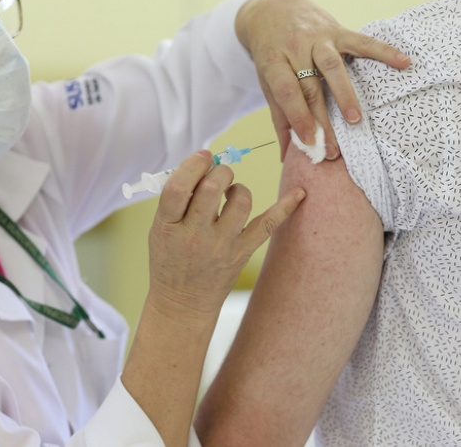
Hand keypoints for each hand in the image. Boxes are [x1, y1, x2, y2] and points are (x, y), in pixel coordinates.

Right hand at [148, 150, 305, 317]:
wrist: (183, 302)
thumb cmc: (170, 258)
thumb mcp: (160, 229)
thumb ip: (177, 198)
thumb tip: (206, 162)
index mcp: (167, 226)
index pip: (178, 188)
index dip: (193, 165)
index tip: (204, 157)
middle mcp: (194, 236)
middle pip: (212, 189)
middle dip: (220, 171)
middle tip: (219, 174)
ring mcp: (221, 245)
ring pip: (241, 200)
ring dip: (238, 187)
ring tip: (230, 193)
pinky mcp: (242, 252)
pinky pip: (268, 224)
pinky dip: (285, 207)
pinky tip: (300, 193)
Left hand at [235, 0, 409, 160]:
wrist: (273, 8)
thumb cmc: (271, 51)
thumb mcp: (267, 80)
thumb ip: (279, 116)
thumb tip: (285, 155)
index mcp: (274, 60)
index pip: (287, 91)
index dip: (298, 117)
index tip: (309, 141)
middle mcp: (295, 47)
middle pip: (311, 86)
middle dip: (323, 119)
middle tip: (334, 148)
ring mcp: (318, 37)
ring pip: (333, 66)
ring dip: (345, 94)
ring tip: (355, 120)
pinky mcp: (337, 29)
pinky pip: (362, 41)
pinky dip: (384, 51)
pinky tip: (403, 62)